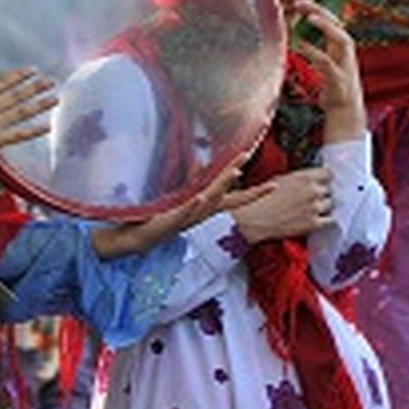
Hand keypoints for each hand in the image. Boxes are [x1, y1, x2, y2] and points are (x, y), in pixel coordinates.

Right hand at [0, 67, 55, 172]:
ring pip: (22, 111)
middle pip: (17, 94)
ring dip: (40, 104)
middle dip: (36, 86)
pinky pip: (19, 134)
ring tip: (55, 98)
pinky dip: (34, 130)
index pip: (2, 82)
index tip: (32, 70)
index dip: (19, 76)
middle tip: (51, 81)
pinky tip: (47, 126)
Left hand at [90, 153, 274, 257]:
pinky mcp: (169, 222)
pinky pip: (184, 212)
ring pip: (209, 201)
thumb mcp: (175, 201)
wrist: (132, 240)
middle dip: (245, 185)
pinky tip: (200, 196)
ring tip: (234, 171)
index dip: (254, 191)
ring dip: (222, 186)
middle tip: (264, 174)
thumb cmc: (153, 220)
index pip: (233, 198)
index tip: (276, 184)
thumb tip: (197, 169)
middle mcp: (199, 214)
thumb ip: (189, 187)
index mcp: (202, 209)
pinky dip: (193, 205)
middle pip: (228, 197)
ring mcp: (186, 218)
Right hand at [231, 166, 332, 243]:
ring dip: (324, 206)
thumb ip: (301, 178)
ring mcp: (314, 207)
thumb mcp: (282, 179)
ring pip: (331, 204)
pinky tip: (319, 219)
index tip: (325, 181)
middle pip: (330, 189)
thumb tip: (312, 177)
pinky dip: (326, 220)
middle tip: (314, 197)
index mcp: (305, 177)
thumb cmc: (264, 198)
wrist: (256, 219)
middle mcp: (312, 190)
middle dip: (323, 193)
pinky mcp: (314, 223)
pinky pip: (330, 220)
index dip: (326, 178)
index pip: (329, 173)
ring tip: (313, 209)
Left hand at [290, 0, 365, 141]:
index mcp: (341, 48)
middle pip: (338, 24)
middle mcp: (346, 53)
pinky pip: (327, 62)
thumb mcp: (325, 64)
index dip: (317, 10)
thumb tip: (296, 38)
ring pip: (342, 39)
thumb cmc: (333, 86)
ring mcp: (345, 65)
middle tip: (301, 2)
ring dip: (327, 27)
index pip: (332, 22)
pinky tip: (301, 46)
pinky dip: (314, 52)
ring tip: (310, 18)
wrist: (345, 111)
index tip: (299, 2)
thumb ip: (315, 51)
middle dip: (321, 11)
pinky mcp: (339, 79)